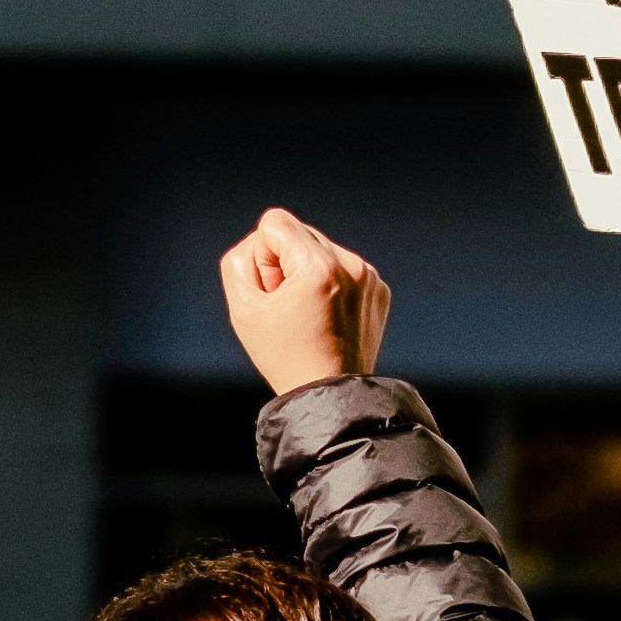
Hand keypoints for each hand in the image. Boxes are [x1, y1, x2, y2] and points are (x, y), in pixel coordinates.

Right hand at [219, 204, 390, 399]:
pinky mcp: (379, 289)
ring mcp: (370, 277)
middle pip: (299, 232)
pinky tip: (327, 318)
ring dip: (307, 272)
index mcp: (319, 266)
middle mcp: (351, 265)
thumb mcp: (243, 308)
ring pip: (321, 248)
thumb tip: (263, 242)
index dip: (262, 256)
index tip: (273, 291)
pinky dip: (330, 285)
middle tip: (288, 306)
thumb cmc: (282, 355)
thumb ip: (240, 260)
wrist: (331, 396)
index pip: (275, 223)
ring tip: (308, 314)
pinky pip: (343, 268)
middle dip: (284, 263)